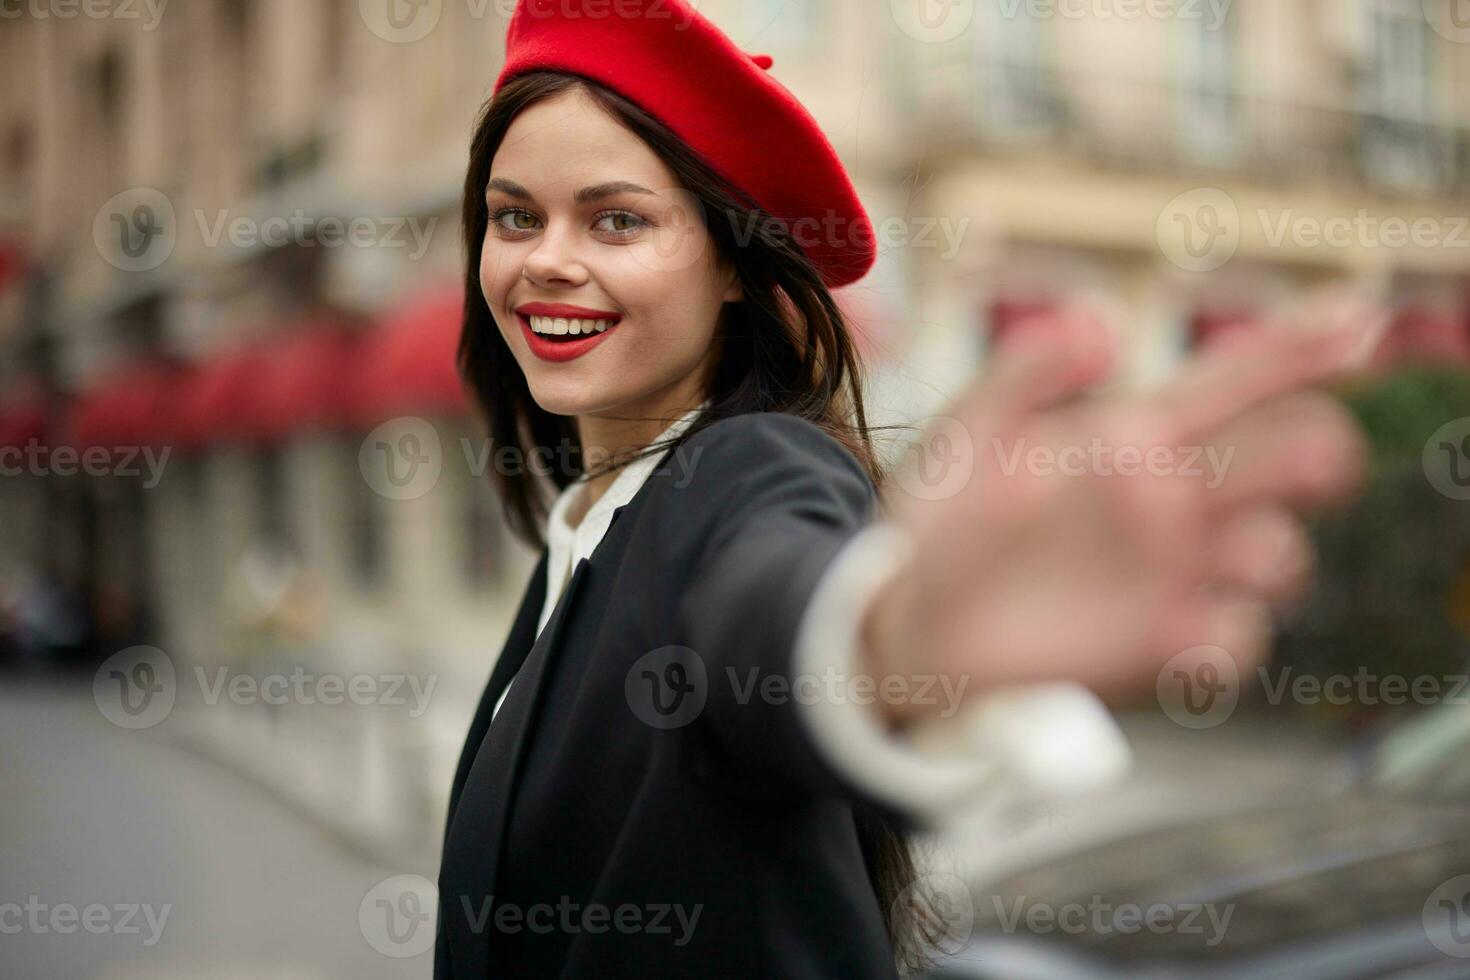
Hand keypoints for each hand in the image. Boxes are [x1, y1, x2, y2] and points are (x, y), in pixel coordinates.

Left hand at [861, 290, 1386, 727]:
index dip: (1301, 348)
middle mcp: (1174, 502)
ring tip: (1177, 524)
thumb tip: (1101, 325)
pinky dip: (1227, 632)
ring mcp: (1172, 574)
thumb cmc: (943, 517)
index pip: (1237, 382)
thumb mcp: (973, 431)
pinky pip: (1233, 641)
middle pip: (1286, 462)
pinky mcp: (1156, 644)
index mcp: (1139, 435)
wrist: (905, 617)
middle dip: (1313, 451)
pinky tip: (1185, 622)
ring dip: (1262, 544)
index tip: (1357, 320)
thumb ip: (1026, 371)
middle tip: (1305, 455)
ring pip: (1277, 554)